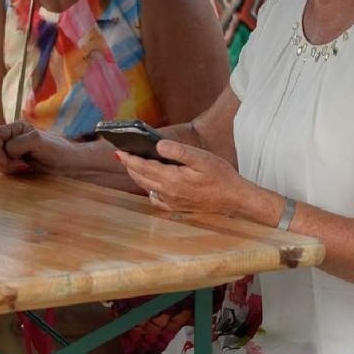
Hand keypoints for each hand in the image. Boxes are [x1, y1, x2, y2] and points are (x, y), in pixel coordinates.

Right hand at [0, 121, 74, 175]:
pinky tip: (25, 170)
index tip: (6, 161)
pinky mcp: (17, 163)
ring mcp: (14, 151)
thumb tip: (5, 152)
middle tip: (21, 166)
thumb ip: (16, 144)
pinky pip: (4, 168)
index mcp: (16, 127)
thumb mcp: (36, 142)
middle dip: (3, 160)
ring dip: (8, 167)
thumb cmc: (57, 150)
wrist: (70, 164)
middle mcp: (12, 138)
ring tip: (25, 167)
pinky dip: (11, 171)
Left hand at [113, 139, 259, 217]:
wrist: (235, 199)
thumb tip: (157, 145)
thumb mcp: (201, 158)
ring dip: (137, 176)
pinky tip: (151, 184)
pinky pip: (156, 200)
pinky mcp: (177, 208)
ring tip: (133, 165)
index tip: (118, 150)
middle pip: (140, 178)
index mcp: (171, 179)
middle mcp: (167, 193)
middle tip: (122, 155)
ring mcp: (171, 202)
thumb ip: (178, 151)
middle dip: (129, 166)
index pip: (142, 167)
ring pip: (146, 188)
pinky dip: (149, 190)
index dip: (129, 158)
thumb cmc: (220, 176)